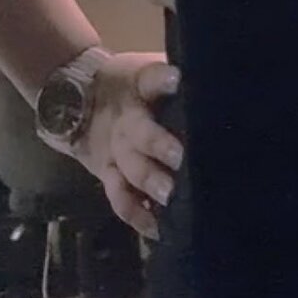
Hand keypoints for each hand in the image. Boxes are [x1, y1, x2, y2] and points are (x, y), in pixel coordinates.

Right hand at [69, 52, 183, 239]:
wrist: (75, 100)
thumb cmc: (132, 86)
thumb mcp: (147, 69)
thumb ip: (175, 76)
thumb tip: (222, 81)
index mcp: (139, 87)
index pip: (150, 79)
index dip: (162, 80)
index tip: (177, 81)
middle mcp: (127, 120)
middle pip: (139, 131)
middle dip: (158, 144)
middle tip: (179, 157)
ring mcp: (116, 150)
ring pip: (130, 167)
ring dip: (149, 182)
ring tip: (170, 196)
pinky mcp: (108, 174)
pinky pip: (119, 197)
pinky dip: (136, 214)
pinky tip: (157, 228)